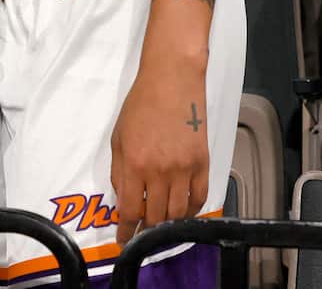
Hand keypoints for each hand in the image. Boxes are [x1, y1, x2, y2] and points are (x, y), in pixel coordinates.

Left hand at [111, 39, 209, 238]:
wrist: (172, 81)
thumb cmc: (140, 105)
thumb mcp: (118, 137)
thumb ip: (119, 171)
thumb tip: (123, 199)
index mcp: (135, 164)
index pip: (131, 211)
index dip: (127, 231)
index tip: (124, 240)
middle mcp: (160, 171)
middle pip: (155, 218)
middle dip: (146, 229)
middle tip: (141, 231)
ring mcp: (184, 169)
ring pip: (177, 213)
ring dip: (167, 224)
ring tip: (160, 223)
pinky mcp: (203, 164)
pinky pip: (199, 199)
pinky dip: (190, 211)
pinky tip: (182, 212)